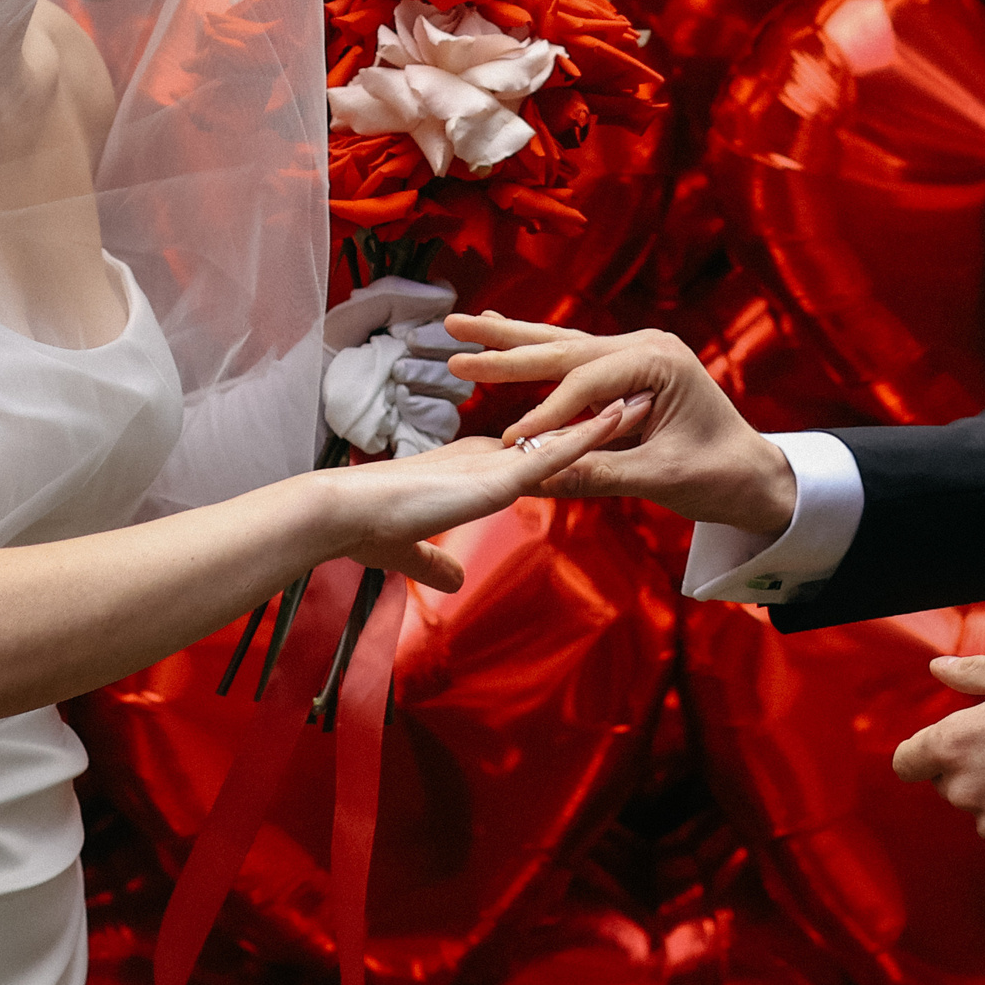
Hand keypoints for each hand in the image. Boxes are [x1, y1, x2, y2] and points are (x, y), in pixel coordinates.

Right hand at [318, 396, 648, 588]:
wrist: (336, 515)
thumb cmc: (361, 530)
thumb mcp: (408, 552)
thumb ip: (433, 563)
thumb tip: (453, 582)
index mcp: (470, 469)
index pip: (531, 451)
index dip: (565, 441)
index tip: (600, 431)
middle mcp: (488, 456)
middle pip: (552, 432)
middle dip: (593, 416)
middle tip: (637, 402)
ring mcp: (493, 462)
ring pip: (561, 433)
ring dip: (605, 420)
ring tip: (647, 403)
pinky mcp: (493, 475)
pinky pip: (553, 451)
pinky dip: (589, 436)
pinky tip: (621, 421)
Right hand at [443, 315, 794, 531]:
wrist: (754, 474)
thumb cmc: (717, 475)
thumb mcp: (660, 479)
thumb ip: (597, 474)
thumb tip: (533, 481)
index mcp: (658, 362)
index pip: (584, 385)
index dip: (543, 415)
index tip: (507, 445)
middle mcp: (644, 346)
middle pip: (562, 347)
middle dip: (504, 349)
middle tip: (451, 342)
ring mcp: (634, 354)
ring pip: (560, 345)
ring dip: (508, 339)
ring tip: (460, 326)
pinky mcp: (626, 370)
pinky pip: (571, 360)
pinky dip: (533, 352)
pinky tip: (500, 336)